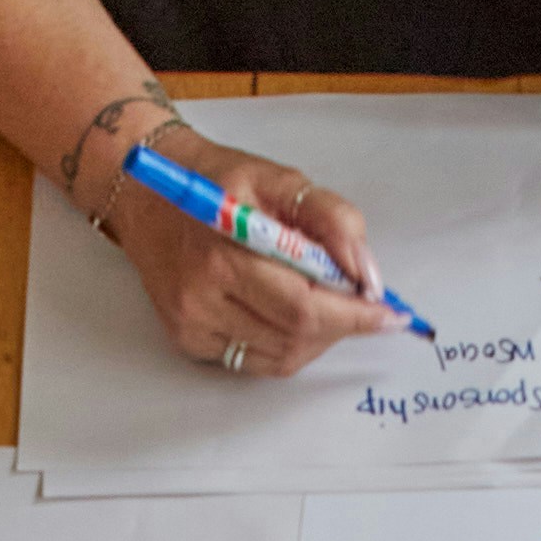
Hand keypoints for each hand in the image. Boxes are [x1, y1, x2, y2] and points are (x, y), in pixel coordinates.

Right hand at [104, 124, 395, 378]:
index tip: (392, 315)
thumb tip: (367, 276)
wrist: (148, 194)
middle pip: (296, 335)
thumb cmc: (220, 181)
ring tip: (326, 305)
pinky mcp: (187, 340)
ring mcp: (192, 323)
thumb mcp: (281, 179)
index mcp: (224, 250)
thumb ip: (332, 220)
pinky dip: (287, 345)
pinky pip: (254, 360)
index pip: (304, 303)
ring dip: (318, 338)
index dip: (354, 315)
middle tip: (364, 306)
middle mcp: (202, 294)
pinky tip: (291, 316)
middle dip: (343, 325)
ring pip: (280, 356)